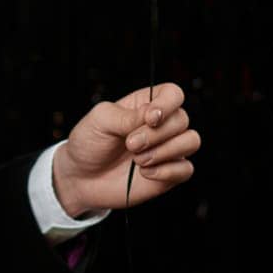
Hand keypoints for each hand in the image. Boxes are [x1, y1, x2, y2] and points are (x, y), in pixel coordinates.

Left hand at [51, 82, 198, 214]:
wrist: (81, 178)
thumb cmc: (89, 143)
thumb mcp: (100, 120)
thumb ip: (127, 115)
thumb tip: (151, 115)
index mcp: (145, 105)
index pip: (173, 94)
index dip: (167, 104)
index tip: (150, 118)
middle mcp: (161, 125)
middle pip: (182, 119)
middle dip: (156, 134)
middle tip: (130, 144)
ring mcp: (167, 149)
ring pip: (191, 141)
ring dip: (164, 151)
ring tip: (137, 160)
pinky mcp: (169, 174)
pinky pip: (186, 169)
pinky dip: (166, 171)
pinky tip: (144, 173)